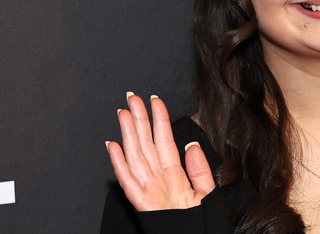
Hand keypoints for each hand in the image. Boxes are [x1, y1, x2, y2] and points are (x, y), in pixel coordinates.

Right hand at [105, 93, 215, 210]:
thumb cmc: (198, 224)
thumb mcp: (207, 195)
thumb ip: (200, 169)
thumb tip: (191, 144)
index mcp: (174, 176)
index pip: (164, 140)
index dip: (159, 119)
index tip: (155, 99)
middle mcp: (159, 180)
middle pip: (146, 143)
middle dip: (139, 119)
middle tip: (132, 96)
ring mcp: (149, 191)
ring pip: (135, 156)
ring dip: (127, 134)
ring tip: (122, 113)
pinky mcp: (142, 205)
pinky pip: (129, 181)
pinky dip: (119, 164)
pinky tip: (112, 146)